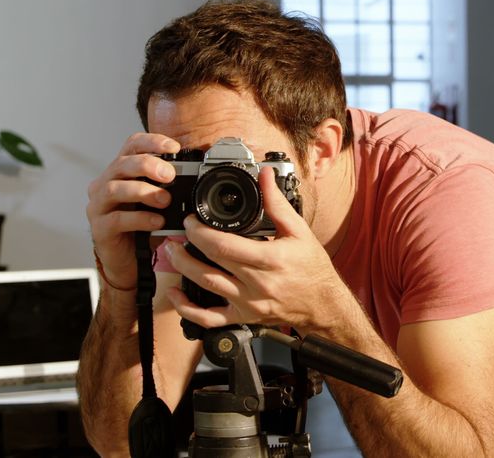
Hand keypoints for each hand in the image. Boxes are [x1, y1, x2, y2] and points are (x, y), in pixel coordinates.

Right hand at [86, 133, 179, 290]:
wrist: (128, 262)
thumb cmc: (142, 228)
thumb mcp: (156, 203)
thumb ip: (167, 187)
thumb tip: (193, 178)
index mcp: (120, 173)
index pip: (131, 146)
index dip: (151, 141)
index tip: (173, 147)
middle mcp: (105, 185)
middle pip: (122, 164)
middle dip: (148, 165)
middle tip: (170, 174)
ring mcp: (99, 207)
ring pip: (115, 189)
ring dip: (143, 191)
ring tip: (165, 200)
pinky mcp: (100, 229)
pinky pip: (117, 219)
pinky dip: (140, 218)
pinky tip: (157, 222)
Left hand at [165, 167, 349, 331]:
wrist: (322, 305)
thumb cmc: (312, 269)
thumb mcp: (299, 231)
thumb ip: (277, 203)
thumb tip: (265, 176)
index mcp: (270, 259)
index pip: (225, 246)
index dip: (201, 232)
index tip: (192, 220)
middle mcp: (257, 283)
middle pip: (211, 263)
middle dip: (187, 245)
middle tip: (178, 231)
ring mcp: (248, 303)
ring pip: (206, 286)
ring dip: (182, 268)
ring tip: (171, 252)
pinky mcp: (243, 317)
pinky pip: (209, 318)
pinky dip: (187, 308)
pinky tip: (175, 294)